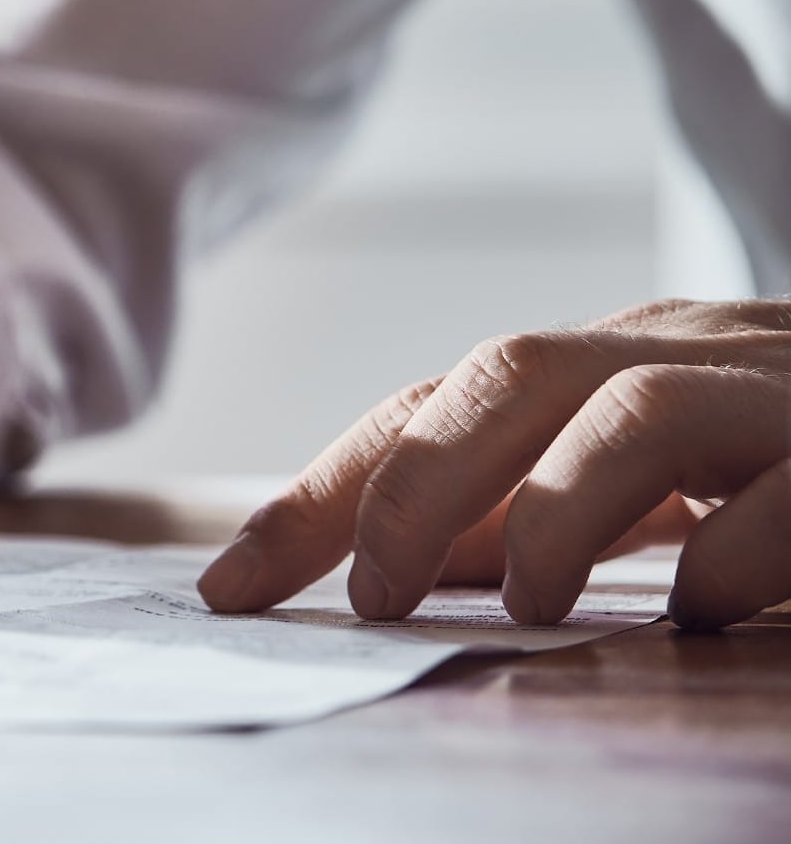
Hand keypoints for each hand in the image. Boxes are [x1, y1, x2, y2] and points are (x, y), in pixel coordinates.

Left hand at [198, 298, 790, 629]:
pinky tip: (705, 611)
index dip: (319, 491)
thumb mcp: (645, 480)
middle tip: (371, 597)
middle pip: (509, 373)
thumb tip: (385, 565)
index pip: (429, 402)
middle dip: (415, 485)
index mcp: (608, 360)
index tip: (227, 590)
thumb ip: (530, 507)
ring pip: (635, 406)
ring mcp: (779, 389)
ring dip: (557, 510)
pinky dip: (735, 550)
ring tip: (531, 606)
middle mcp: (681, 352)